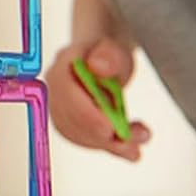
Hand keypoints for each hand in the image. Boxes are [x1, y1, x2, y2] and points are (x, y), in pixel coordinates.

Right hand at [45, 39, 151, 161]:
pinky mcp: (74, 125)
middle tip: (130, 141)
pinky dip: (112, 146)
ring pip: (80, 135)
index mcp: (61, 67)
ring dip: (111, 143)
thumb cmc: (107, 54)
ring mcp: (63, 111)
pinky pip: (89, 141)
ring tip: (138, 137)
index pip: (66, 95)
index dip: (86, 114)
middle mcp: (56, 91)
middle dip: (101, 135)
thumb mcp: (115, 49)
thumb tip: (97, 65)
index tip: (109, 128)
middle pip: (71, 120)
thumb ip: (108, 57)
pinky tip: (131, 146)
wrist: (106, 60)